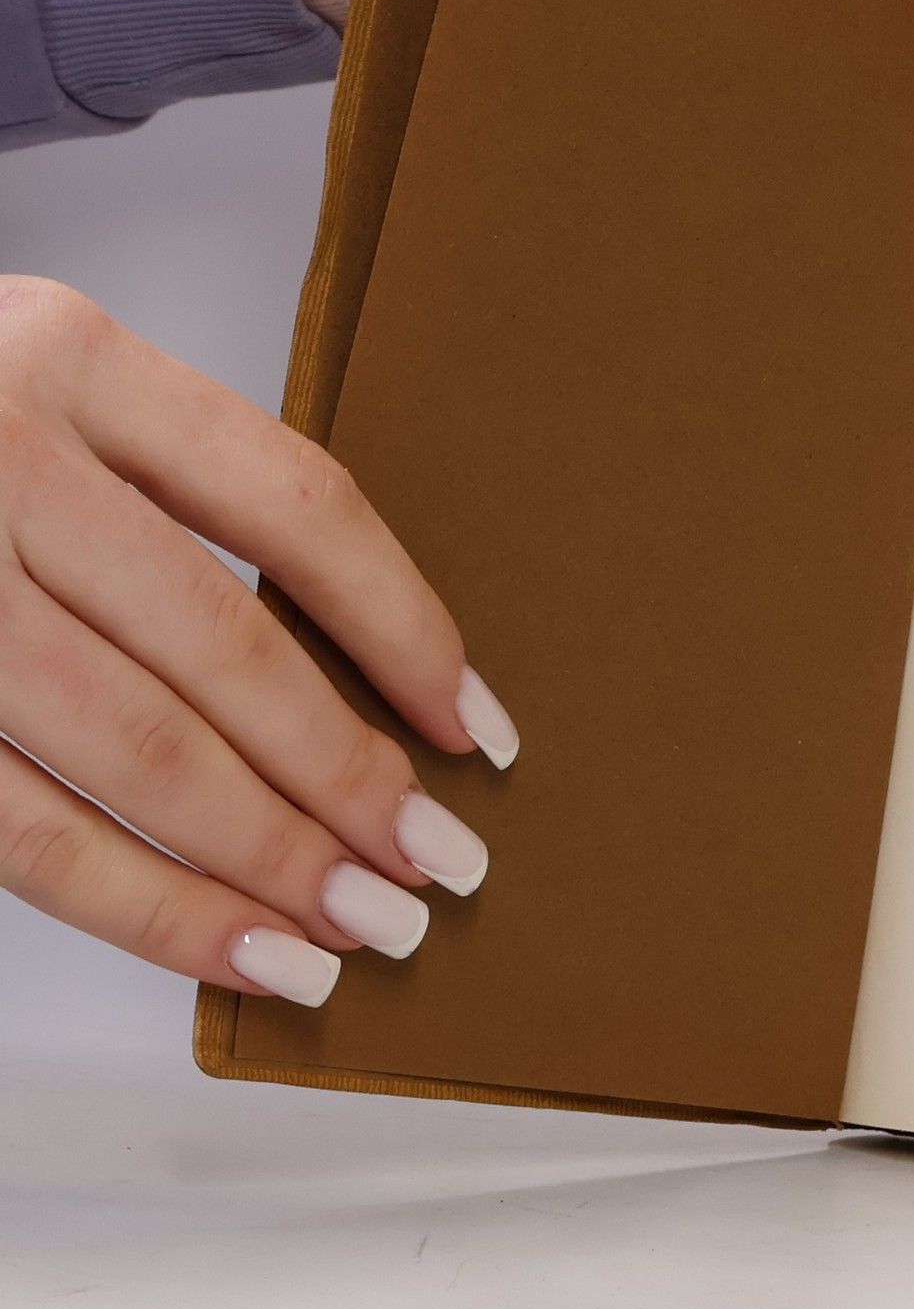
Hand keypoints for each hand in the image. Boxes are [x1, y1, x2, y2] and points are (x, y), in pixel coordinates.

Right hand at [0, 279, 511, 1004]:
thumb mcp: (37, 390)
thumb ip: (161, 488)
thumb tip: (339, 669)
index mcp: (67, 359)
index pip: (295, 505)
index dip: (404, 627)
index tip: (473, 724)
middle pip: (225, 645)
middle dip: (348, 775)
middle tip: (441, 864)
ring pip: (133, 751)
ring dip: (268, 859)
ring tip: (368, 928)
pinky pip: (19, 830)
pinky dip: (144, 904)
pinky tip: (237, 949)